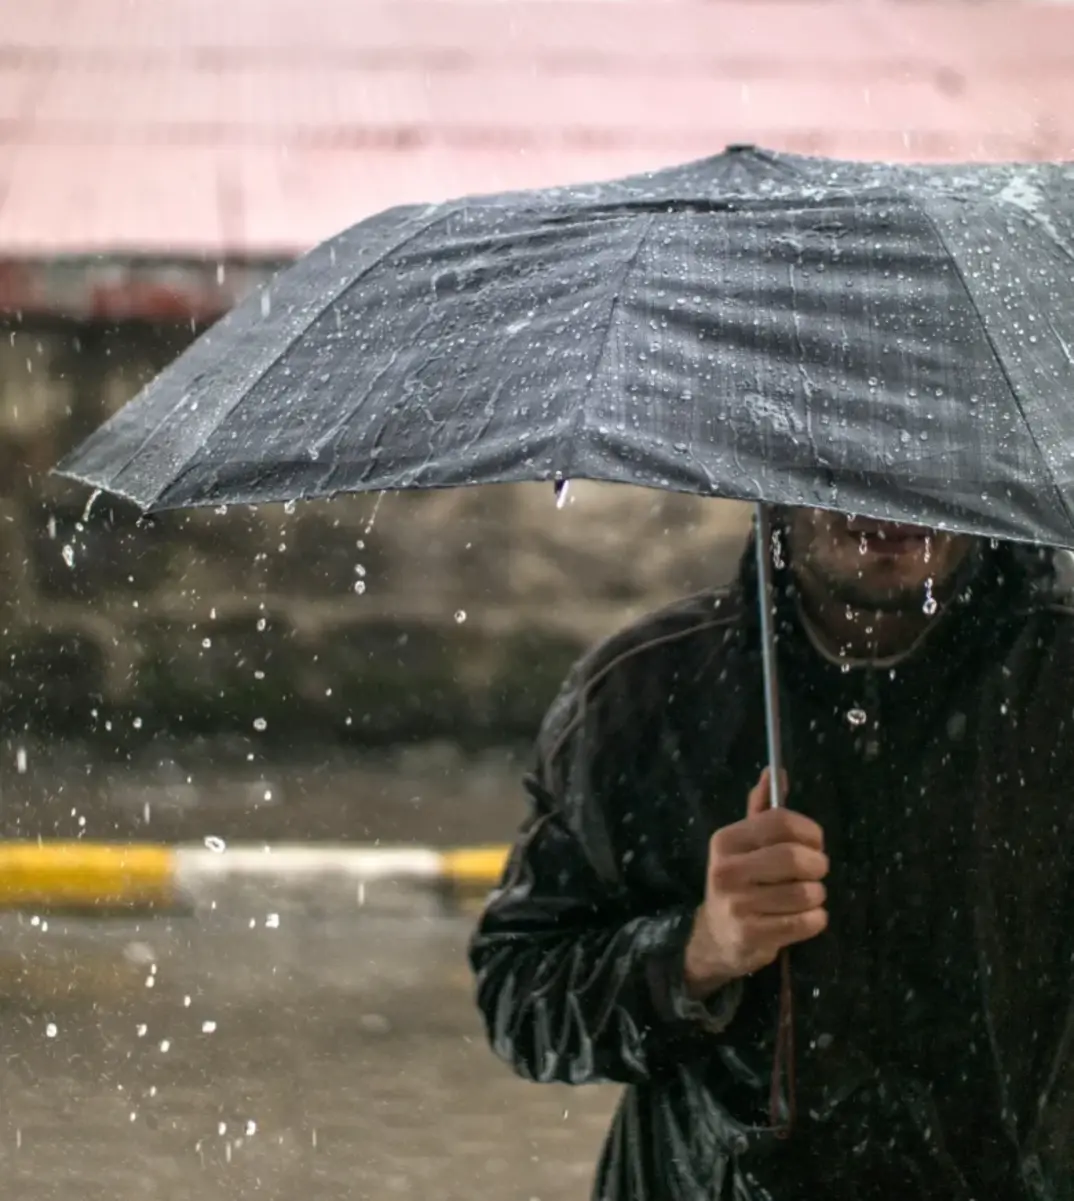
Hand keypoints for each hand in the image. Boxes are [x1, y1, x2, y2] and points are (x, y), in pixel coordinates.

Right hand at [684, 769, 828, 998]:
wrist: (718, 936)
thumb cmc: (740, 882)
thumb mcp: (744, 844)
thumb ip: (761, 810)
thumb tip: (774, 771)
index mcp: (726, 841)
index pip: (780, 821)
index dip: (810, 831)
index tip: (814, 843)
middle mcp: (727, 870)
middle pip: (795, 857)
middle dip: (817, 865)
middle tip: (815, 872)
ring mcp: (738, 905)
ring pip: (806, 892)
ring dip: (817, 895)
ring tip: (806, 896)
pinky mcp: (753, 935)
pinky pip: (806, 922)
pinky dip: (815, 919)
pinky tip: (804, 917)